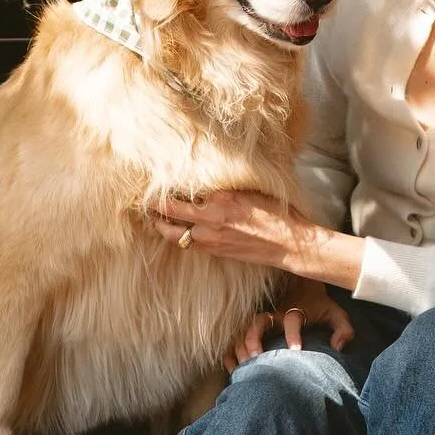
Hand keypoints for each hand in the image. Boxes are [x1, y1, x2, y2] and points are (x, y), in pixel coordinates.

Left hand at [151, 190, 363, 288]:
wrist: (289, 244)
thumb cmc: (275, 213)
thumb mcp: (249, 191)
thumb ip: (223, 188)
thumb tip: (202, 182)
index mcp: (219, 203)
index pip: (178, 197)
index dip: (160, 192)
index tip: (151, 184)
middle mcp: (210, 222)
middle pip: (168, 216)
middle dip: (154, 209)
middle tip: (145, 201)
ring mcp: (210, 240)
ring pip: (174, 235)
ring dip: (162, 226)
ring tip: (155, 217)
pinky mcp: (215, 251)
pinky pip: (188, 244)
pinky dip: (178, 236)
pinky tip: (176, 229)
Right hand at [227, 279, 354, 369]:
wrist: (302, 285)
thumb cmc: (320, 306)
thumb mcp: (336, 314)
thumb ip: (344, 330)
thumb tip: (338, 347)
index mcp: (295, 309)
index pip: (293, 320)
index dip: (293, 335)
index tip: (295, 352)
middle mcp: (274, 313)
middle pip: (258, 322)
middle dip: (255, 340)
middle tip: (257, 359)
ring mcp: (260, 318)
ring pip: (243, 329)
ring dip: (241, 346)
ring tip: (244, 366)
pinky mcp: (251, 325)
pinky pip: (235, 336)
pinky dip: (231, 351)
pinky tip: (232, 367)